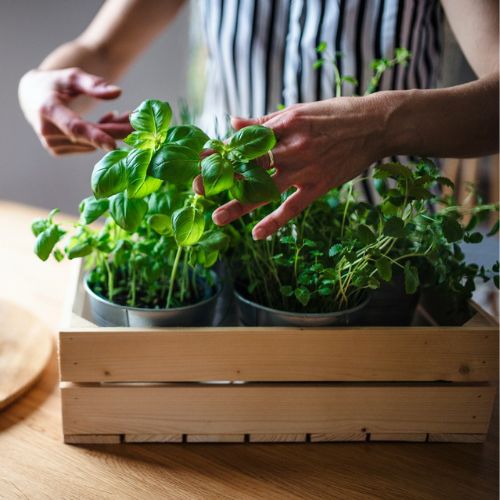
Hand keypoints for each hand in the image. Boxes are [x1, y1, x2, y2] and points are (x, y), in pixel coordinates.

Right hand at [18, 67, 132, 155]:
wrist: (31, 96)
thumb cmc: (54, 83)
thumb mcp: (71, 76)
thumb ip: (93, 84)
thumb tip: (117, 93)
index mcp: (48, 109)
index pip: (74, 127)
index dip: (95, 136)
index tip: (113, 144)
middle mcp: (48, 131)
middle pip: (89, 137)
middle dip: (117, 131)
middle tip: (141, 124)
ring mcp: (52, 144)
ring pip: (92, 143)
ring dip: (112, 131)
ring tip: (125, 115)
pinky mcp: (57, 150)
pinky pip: (87, 146)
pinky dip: (101, 136)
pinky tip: (109, 119)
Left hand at [208, 97, 387, 238]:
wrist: (376, 125)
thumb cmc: (336, 115)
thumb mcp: (299, 110)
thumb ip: (265, 121)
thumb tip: (233, 123)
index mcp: (285, 123)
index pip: (246, 140)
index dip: (222, 150)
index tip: (201, 158)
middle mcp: (292, 146)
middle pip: (250, 166)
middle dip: (222, 177)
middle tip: (197, 189)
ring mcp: (306, 168)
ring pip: (266, 189)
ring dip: (239, 204)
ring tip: (217, 217)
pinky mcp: (319, 186)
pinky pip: (293, 207)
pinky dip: (275, 221)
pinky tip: (256, 234)